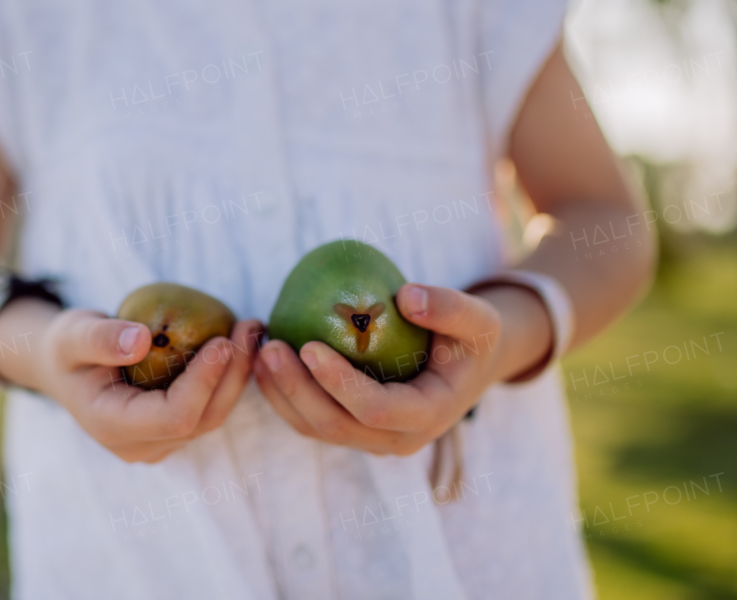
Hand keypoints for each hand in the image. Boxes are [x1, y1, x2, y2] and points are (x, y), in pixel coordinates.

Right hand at [30, 308, 262, 462]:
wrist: (63, 367)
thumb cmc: (66, 347)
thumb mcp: (73, 334)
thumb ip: (101, 339)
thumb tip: (141, 341)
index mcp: (112, 426)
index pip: (173, 417)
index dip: (203, 382)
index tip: (222, 341)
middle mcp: (139, 445)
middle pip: (202, 420)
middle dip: (232, 374)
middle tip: (249, 326)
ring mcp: (158, 442)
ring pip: (212, 416)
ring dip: (237, 374)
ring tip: (251, 328)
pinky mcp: (172, 430)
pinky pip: (208, 408)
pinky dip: (227, 377)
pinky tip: (239, 342)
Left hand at [252, 283, 550, 455]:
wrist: (465, 366)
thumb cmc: (469, 338)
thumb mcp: (478, 318)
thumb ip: (450, 307)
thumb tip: (405, 297)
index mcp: (428, 417)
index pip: (375, 411)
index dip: (339, 384)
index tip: (308, 346)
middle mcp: (397, 439)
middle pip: (335, 426)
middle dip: (296, 390)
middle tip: (270, 346)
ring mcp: (371, 440)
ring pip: (314, 427)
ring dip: (280, 393)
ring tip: (258, 349)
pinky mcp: (351, 429)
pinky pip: (308, 419)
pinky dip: (281, 394)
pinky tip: (261, 359)